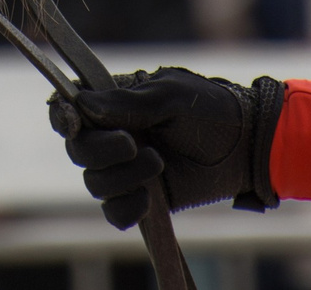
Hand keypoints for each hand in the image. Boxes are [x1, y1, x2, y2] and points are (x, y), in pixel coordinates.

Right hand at [46, 67, 285, 228]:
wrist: (248, 147)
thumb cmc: (211, 110)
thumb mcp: (172, 97)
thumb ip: (128, 102)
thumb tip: (82, 103)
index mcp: (115, 103)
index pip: (71, 109)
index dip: (62, 117)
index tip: (72, 123)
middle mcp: (114, 136)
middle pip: (79, 150)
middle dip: (101, 150)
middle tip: (133, 144)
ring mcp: (126, 169)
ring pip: (95, 183)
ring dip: (122, 177)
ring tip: (158, 164)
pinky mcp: (142, 198)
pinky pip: (114, 213)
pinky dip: (125, 210)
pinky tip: (148, 201)